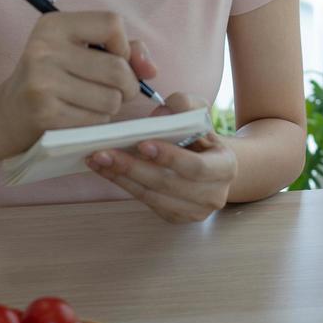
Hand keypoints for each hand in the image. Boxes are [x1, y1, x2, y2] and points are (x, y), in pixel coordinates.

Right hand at [0, 12, 156, 153]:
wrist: (7, 114)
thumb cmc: (51, 79)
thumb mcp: (78, 51)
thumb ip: (122, 50)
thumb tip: (151, 69)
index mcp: (54, 24)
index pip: (112, 24)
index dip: (124, 47)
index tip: (115, 59)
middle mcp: (45, 49)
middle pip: (117, 68)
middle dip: (127, 86)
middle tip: (115, 92)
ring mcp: (43, 82)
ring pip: (111, 99)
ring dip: (110, 107)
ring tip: (90, 104)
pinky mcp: (45, 113)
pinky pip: (95, 120)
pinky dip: (96, 122)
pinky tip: (78, 118)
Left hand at [89, 93, 236, 223]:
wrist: (210, 164)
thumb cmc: (200, 135)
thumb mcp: (199, 113)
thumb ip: (184, 105)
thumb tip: (158, 117)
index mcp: (225, 168)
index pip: (196, 168)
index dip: (169, 158)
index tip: (142, 144)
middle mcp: (213, 195)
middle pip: (168, 185)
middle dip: (133, 168)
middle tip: (104, 153)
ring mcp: (194, 211)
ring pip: (152, 196)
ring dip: (121, 178)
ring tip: (96, 160)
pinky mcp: (175, 217)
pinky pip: (145, 201)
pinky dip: (123, 184)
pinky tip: (105, 170)